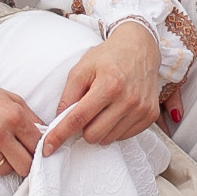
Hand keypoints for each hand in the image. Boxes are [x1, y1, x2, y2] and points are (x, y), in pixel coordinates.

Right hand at [0, 76, 43, 177]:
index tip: (31, 150)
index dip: (36, 150)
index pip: (37, 146)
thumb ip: (30, 117)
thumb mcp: (9, 98)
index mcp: (14, 116)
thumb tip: (47, 134)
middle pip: (24, 165)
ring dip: (3, 163)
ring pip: (4, 170)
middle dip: (23, 162)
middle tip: (16, 156)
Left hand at [41, 20, 161, 151]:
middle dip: (83, 128)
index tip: (47, 148)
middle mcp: (128, 100)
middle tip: (86, 111)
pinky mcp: (149, 116)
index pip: (78, 118)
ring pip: (108, 139)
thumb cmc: (108, 57)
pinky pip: (123, 137)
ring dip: (99, 128)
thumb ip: (68, 95)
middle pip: (93, 135)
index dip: (60, 134)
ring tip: (103, 108)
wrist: (140, 48)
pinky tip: (116, 111)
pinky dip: (114, 128)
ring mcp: (141, 109)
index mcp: (109, 85)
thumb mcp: (81, 69)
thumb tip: (58, 121)